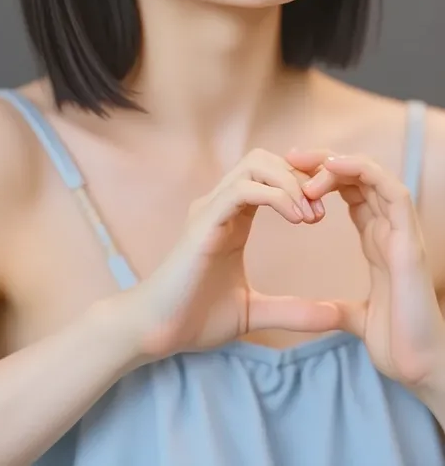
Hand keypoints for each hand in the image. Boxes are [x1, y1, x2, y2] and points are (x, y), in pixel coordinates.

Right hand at [131, 149, 339, 359]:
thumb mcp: (255, 311)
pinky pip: (242, 190)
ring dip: (290, 182)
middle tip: (320, 211)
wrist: (156, 332)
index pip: (270, 175)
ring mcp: (211, 209)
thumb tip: (334, 318)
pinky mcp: (204, 222)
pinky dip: (275, 196)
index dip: (300, 183)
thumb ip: (293, 310)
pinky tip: (296, 219)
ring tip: (311, 215)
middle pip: (265, 159)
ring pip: (256, 164)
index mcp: (233, 216)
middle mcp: (221, 204)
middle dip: (300, 176)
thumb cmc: (196, 317)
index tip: (323, 212)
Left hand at [286, 149, 444, 388]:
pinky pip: (392, 192)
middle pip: (359, 176)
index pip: (352, 191)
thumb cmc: (398, 344)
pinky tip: (332, 167)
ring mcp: (403, 232)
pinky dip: (363, 172)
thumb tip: (322, 309)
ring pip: (375, 175)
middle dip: (324, 160)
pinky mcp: (410, 241)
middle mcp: (392, 230)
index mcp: (379, 240)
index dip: (322, 177)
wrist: (420, 369)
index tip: (289, 174)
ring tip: (304, 162)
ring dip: (338, 162)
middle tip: (290, 156)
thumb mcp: (358, 317)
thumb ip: (341, 307)